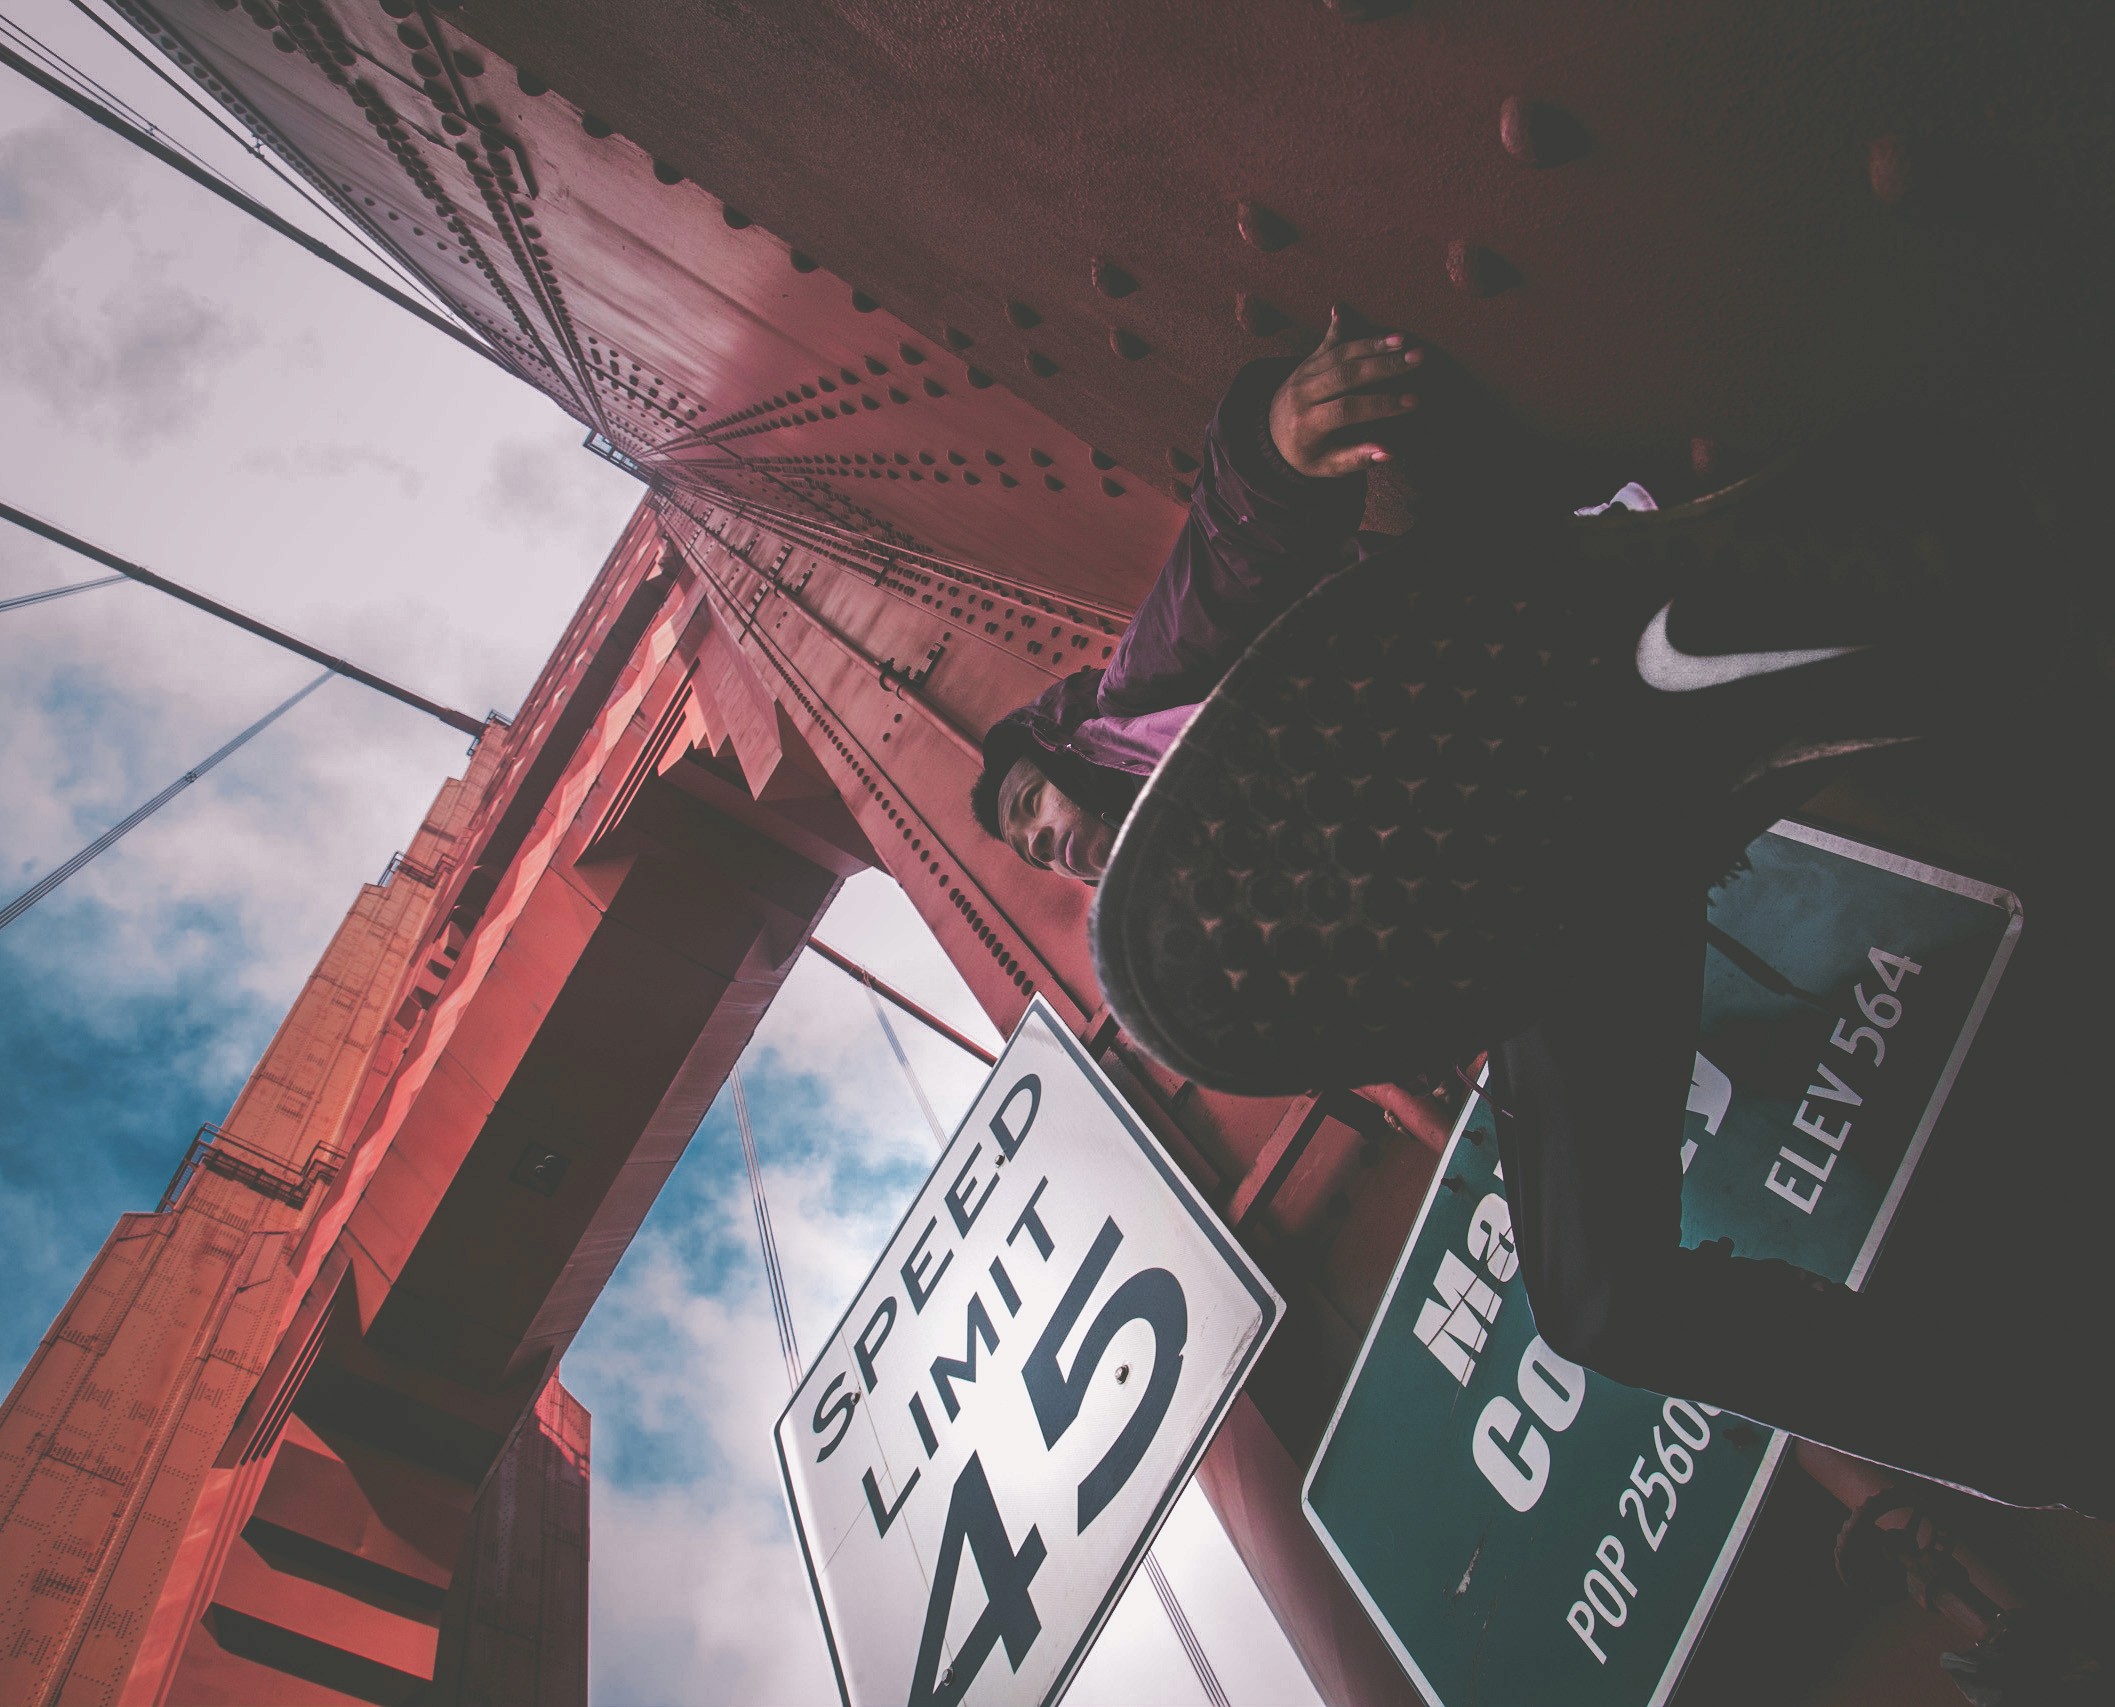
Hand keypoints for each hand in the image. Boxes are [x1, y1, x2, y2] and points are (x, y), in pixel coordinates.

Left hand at [1268, 305, 1424, 477]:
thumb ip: (1356, 458)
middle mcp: (1301, 395)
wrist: (1270, 435)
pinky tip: (1343, 308)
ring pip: (1339, 353)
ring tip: (1404, 339)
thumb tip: (1390, 453)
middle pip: (1345, 374)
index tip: (1412, 401)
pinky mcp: (1306, 360)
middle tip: (1418, 358)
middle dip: (1384, 365)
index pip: (1347, 409)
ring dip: (1372, 344)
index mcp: (1307, 424)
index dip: (1381, 404)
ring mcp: (1302, 373)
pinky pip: (1325, 342)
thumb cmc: (1306, 454)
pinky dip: (1338, 326)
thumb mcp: (1327, 467)